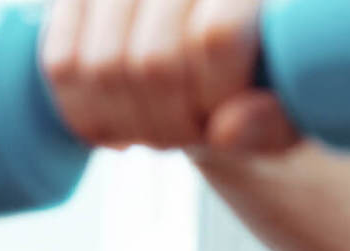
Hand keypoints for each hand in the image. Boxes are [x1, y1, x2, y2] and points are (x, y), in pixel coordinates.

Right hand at [39, 0, 301, 152]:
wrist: (217, 66)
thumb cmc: (264, 88)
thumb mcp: (290, 111)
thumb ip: (274, 124)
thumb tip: (226, 131)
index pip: (216, 37)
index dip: (215, 98)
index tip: (225, 122)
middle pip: (154, 62)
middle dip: (168, 125)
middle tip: (187, 137)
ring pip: (103, 65)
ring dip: (127, 124)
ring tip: (155, 134)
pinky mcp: (78, 1)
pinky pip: (59, 63)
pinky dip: (82, 114)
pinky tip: (111, 133)